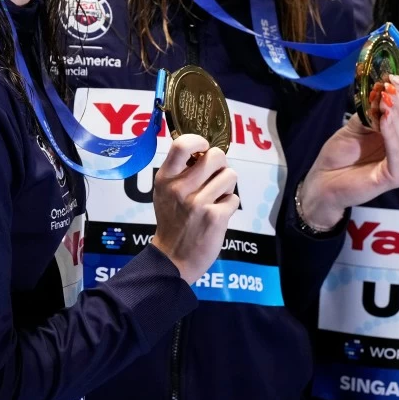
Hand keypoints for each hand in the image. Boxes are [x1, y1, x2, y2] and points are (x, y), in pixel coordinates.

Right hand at [151, 134, 238, 283]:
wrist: (173, 258)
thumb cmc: (172, 220)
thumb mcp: (164, 192)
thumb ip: (180, 171)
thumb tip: (205, 151)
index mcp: (165, 178)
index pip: (182, 144)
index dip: (199, 141)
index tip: (203, 149)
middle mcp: (180, 188)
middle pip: (216, 156)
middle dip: (220, 165)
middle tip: (214, 178)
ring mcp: (198, 203)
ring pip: (230, 175)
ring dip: (227, 187)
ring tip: (215, 198)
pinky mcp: (214, 217)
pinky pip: (234, 198)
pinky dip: (229, 206)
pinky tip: (217, 215)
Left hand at [299, 75, 398, 229]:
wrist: (324, 181)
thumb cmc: (340, 155)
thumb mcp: (355, 126)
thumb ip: (370, 112)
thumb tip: (382, 89)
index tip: (393, 77)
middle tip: (390, 86)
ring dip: (398, 116)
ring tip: (387, 98)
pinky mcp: (396, 177)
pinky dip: (393, 136)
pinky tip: (386, 120)